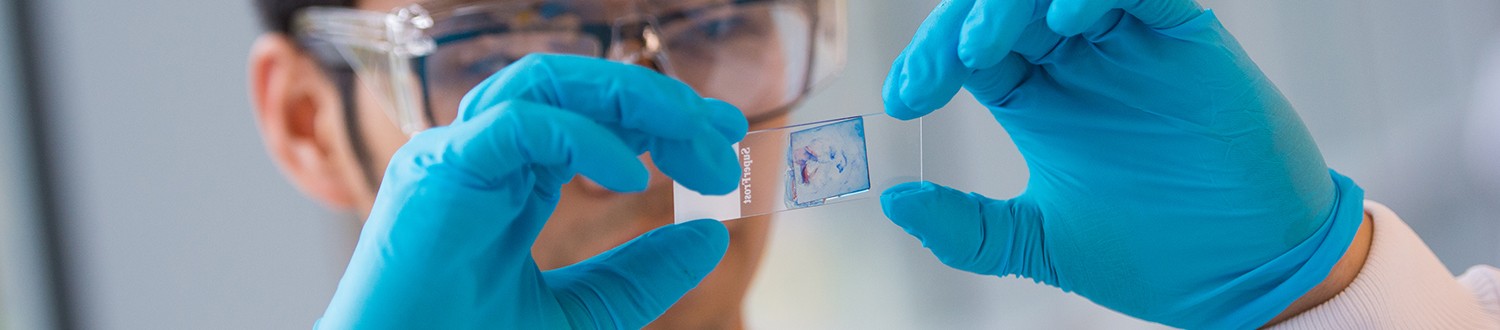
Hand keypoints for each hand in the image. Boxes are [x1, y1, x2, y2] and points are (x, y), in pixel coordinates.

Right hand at [317, 54, 748, 328]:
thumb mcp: (584, 314)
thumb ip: (640, 276)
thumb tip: (712, 237)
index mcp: (513, 176)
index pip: (595, 115)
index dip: (663, 115)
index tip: (726, 135)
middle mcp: (484, 153)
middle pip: (579, 87)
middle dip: (660, 100)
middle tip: (726, 133)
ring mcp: (456, 155)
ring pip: (547, 83)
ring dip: (632, 101)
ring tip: (694, 140)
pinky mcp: (438, 171)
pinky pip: (519, 126)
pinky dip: (582, 137)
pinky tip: (631, 172)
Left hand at [879, 0, 1365, 327]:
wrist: (1249, 275)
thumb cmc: (1157, 253)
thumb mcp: (1039, 243)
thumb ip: (967, 226)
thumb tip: (897, 201)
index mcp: (1039, 97)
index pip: (968, 50)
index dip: (930, 62)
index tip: (901, 100)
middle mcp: (1078, 61)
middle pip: (1002, 6)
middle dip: (955, 28)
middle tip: (930, 76)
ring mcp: (1130, 43)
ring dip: (1008, 4)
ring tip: (980, 50)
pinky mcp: (1187, 35)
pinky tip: (1062, 21)